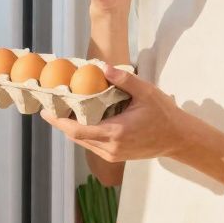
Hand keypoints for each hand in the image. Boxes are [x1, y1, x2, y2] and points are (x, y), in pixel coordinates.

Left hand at [40, 66, 192, 162]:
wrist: (178, 138)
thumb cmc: (163, 114)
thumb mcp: (146, 92)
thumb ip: (124, 80)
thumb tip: (103, 67)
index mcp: (116, 132)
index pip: (78, 130)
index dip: (59, 122)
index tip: (46, 111)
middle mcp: (111, 147)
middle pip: (76, 137)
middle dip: (61, 123)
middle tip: (49, 106)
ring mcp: (112, 154)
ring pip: (83, 142)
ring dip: (71, 128)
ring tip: (61, 111)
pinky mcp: (115, 155)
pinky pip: (92, 145)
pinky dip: (83, 133)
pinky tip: (79, 120)